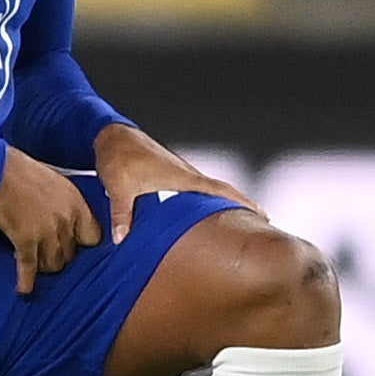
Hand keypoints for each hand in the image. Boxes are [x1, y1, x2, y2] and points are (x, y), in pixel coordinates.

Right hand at [0, 145, 100, 295]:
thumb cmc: (24, 171)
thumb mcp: (57, 183)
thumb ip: (67, 204)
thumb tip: (69, 218)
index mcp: (77, 204)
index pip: (94, 237)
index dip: (84, 245)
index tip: (76, 247)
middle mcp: (66, 221)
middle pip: (72, 254)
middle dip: (61, 257)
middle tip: (50, 256)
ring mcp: (47, 233)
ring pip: (54, 264)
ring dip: (45, 266)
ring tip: (36, 265)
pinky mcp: (25, 241)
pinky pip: (29, 268)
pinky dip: (26, 282)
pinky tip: (24, 291)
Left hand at [93, 123, 258, 244]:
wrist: (112, 136)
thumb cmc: (119, 159)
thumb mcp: (119, 188)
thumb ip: (122, 214)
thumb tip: (121, 239)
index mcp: (181, 177)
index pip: (219, 190)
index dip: (241, 201)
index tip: (262, 213)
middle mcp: (186, 174)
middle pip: (222, 190)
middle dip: (241, 203)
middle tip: (261, 220)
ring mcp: (180, 173)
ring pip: (210, 189)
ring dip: (226, 201)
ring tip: (239, 219)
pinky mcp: (171, 174)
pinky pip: (198, 188)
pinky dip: (209, 198)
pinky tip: (206, 210)